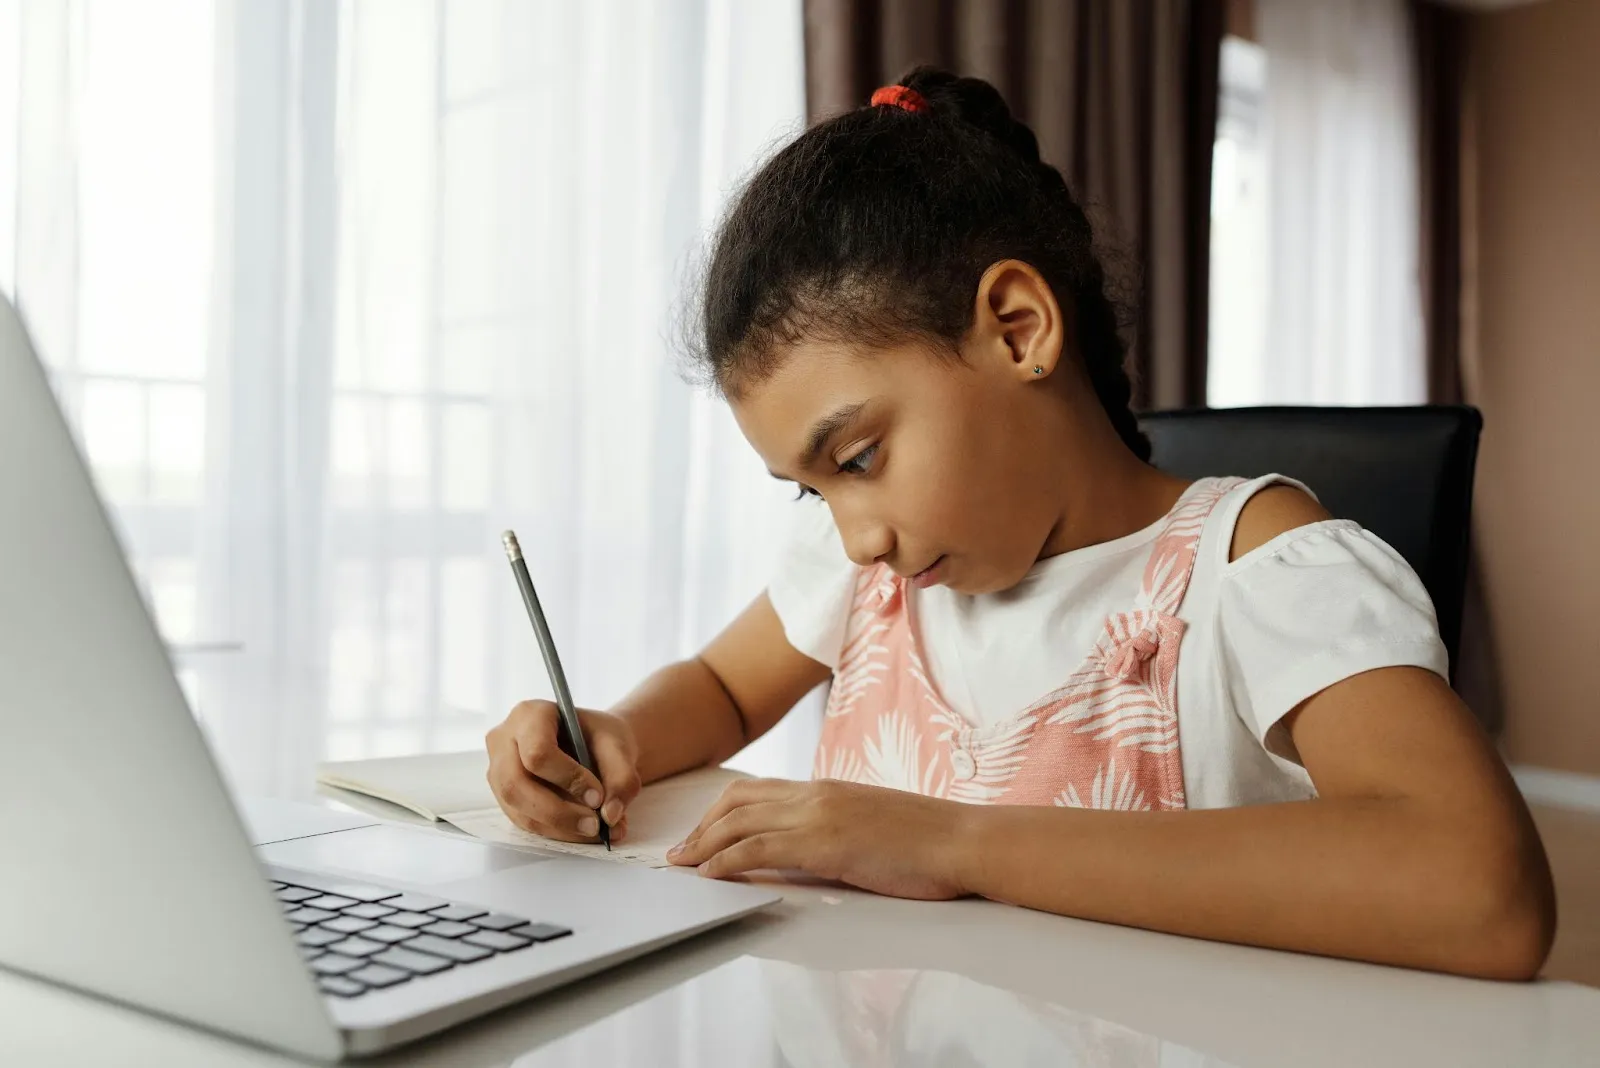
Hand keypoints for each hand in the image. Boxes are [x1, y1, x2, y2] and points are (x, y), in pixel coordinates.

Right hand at [486, 701, 641, 842]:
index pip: (537, 752)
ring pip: (519, 810)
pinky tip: (583, 831)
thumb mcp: (618, 745)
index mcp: (529, 714)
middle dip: (559, 812)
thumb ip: (621, 777)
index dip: (567, 778)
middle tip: (595, 825)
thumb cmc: (599, 737)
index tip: (597, 796)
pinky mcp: (506, 797)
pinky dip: (558, 832)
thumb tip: (610, 815)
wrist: (593, 744)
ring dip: (560, 828)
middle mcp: (504, 741)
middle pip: (516, 785)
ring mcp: (499, 771)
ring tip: (596, 830)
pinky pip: (526, 822)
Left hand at [666, 778, 970, 899]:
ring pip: (739, 821)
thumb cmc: (928, 844)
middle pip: (737, 800)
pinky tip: (710, 874)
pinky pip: (758, 847)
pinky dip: (726, 859)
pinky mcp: (823, 840)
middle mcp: (815, 794)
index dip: (720, 812)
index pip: (757, 791)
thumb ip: (835, 832)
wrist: (962, 840)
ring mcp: (818, 814)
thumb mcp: (870, 829)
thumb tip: (808, 853)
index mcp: (827, 789)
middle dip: (701, 827)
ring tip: (682, 866)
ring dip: (703, 844)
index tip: (700, 834)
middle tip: (679, 853)